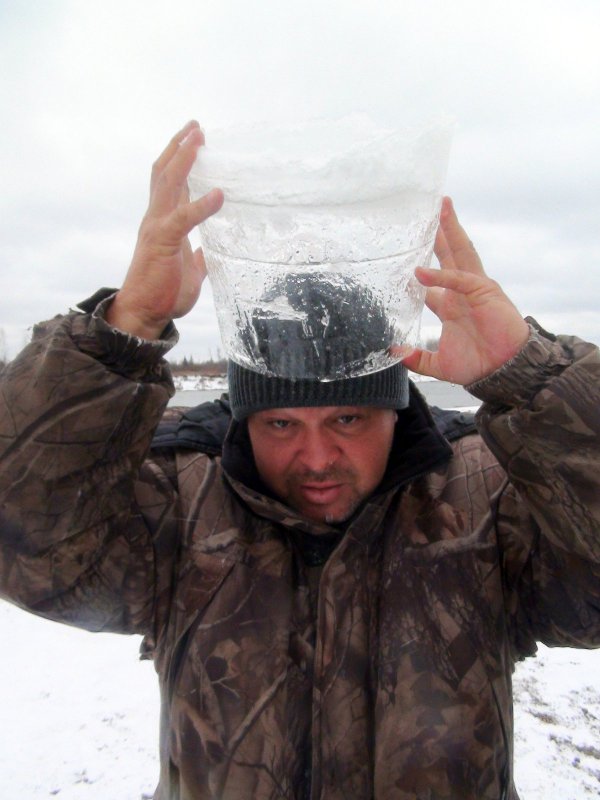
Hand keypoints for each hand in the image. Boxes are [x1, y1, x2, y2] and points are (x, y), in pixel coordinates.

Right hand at [106, 121, 223, 339]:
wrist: (143, 314)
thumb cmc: (163, 294)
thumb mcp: (191, 273)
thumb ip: (199, 259)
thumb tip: (209, 252)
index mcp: (163, 223)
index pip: (171, 183)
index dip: (182, 160)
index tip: (196, 140)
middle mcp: (156, 218)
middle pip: (164, 171)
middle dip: (181, 147)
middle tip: (197, 126)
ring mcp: (157, 227)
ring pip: (168, 182)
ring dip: (184, 158)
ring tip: (199, 137)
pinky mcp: (162, 241)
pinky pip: (183, 218)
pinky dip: (202, 205)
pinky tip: (219, 195)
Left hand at [396, 197, 529, 385]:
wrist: (502, 371)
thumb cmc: (477, 365)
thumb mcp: (438, 364)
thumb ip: (416, 358)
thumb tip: (394, 352)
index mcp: (449, 305)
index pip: (430, 280)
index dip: (416, 268)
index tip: (402, 256)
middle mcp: (461, 292)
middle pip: (449, 254)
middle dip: (441, 231)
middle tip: (431, 208)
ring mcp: (473, 288)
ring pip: (460, 253)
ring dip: (451, 230)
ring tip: (442, 208)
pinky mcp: (484, 291)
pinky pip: (460, 279)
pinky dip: (441, 275)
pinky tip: (422, 272)